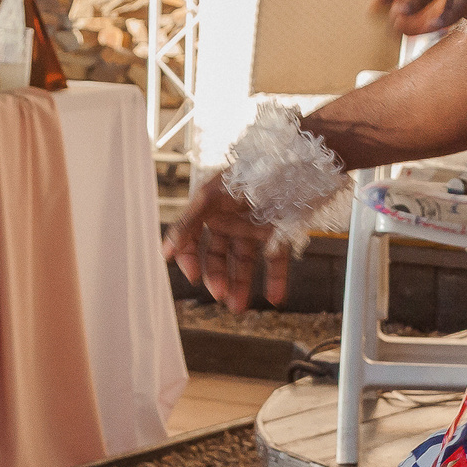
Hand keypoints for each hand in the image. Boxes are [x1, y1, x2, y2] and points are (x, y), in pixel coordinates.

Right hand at [164, 175, 287, 313]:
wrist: (302, 160)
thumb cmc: (255, 169)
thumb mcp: (214, 194)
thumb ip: (188, 222)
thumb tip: (164, 252)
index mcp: (211, 206)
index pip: (190, 239)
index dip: (188, 258)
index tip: (193, 277)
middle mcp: (231, 217)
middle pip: (217, 255)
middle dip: (217, 276)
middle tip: (221, 295)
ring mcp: (255, 225)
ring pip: (244, 261)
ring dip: (240, 284)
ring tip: (239, 307)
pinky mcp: (281, 231)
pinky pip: (275, 259)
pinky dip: (275, 279)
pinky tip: (274, 297)